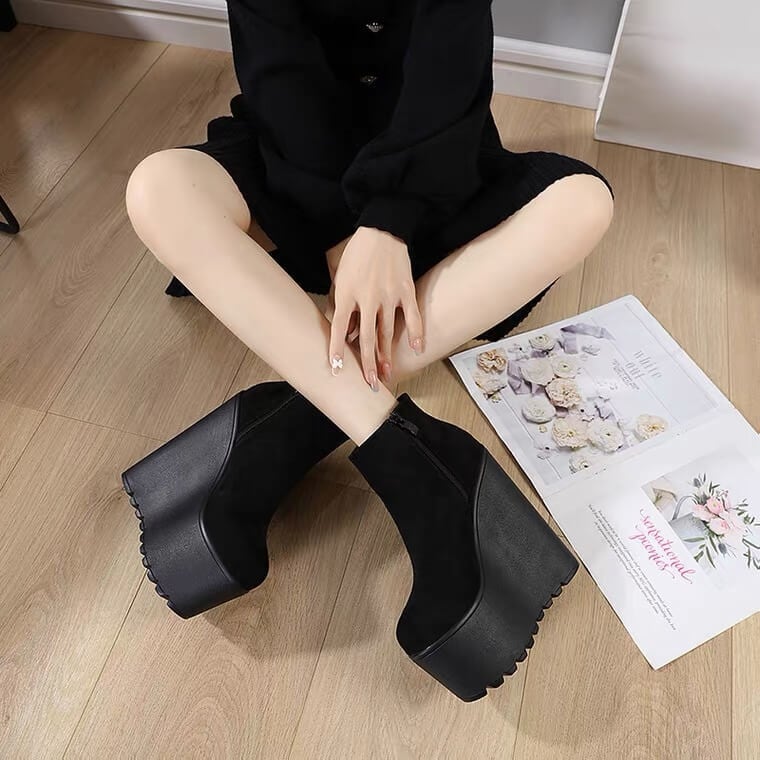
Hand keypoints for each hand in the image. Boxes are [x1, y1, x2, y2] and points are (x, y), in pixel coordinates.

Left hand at [328, 226, 423, 389]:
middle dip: (367, 362)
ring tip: (386, 373)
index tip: (337, 368)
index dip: (337, 349)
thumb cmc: (357, 255)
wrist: (382, 230)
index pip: (340, 327)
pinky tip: (416, 349)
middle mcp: (367, 297)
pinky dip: (415, 333)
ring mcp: (388, 295)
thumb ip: (339, 303)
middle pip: (367, 337)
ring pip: (387, 331)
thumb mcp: (340, 277)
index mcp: (347, 293)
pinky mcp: (405, 290)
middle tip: (369, 383)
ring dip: (386, 354)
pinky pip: (412, 316)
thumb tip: (345, 331)